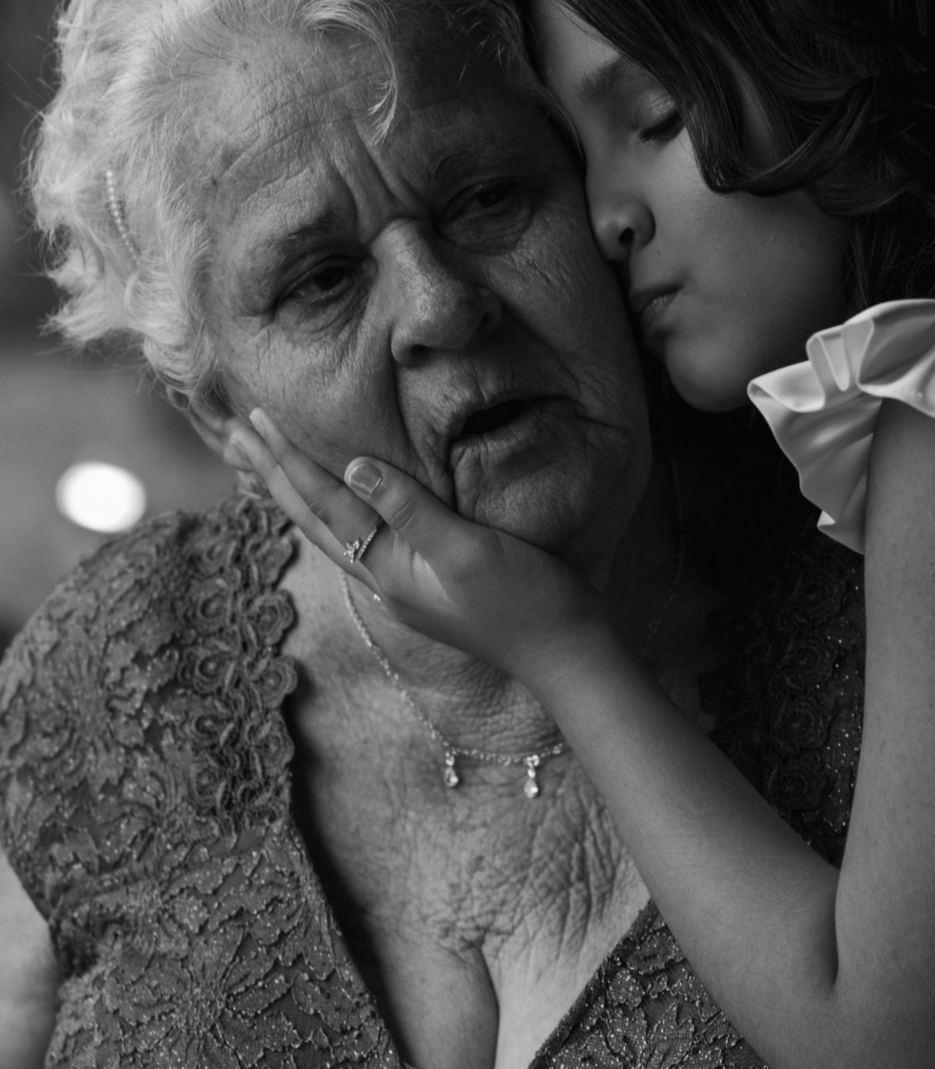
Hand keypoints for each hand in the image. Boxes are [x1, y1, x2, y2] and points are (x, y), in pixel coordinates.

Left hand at [232, 410, 618, 687]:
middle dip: (270, 473)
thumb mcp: (468, 551)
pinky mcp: (424, 581)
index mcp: (386, 567)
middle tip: (232, 432)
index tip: (253, 418)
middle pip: (311, 517)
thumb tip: (352, 467)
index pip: (323, 502)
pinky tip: (335, 499)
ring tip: (262, 462)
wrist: (568, 650)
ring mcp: (402, 583)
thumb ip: (410, 509)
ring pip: (329, 528)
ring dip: (292, 491)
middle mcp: (383, 577)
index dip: (287, 458)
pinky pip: (360, 536)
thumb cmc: (526, 600)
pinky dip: (332, 509)